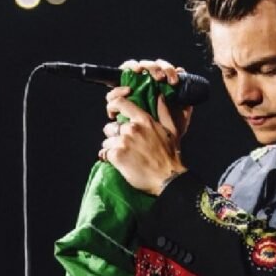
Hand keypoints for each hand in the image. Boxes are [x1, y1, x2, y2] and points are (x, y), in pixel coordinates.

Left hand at [101, 60, 189, 194]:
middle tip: (124, 144)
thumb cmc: (170, 156)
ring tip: (123, 155)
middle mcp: (131, 129)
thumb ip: (163, 112)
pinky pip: (104, 153)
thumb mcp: (171, 130)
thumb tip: (160, 97)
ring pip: (106, 141)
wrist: (168, 178)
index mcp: (144, 120)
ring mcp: (123, 142)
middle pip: (110, 126)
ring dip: (111, 148)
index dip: (112, 105)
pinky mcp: (116, 156)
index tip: (112, 112)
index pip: (120, 103)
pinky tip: (116, 162)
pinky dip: (108, 157)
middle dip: (114, 135)